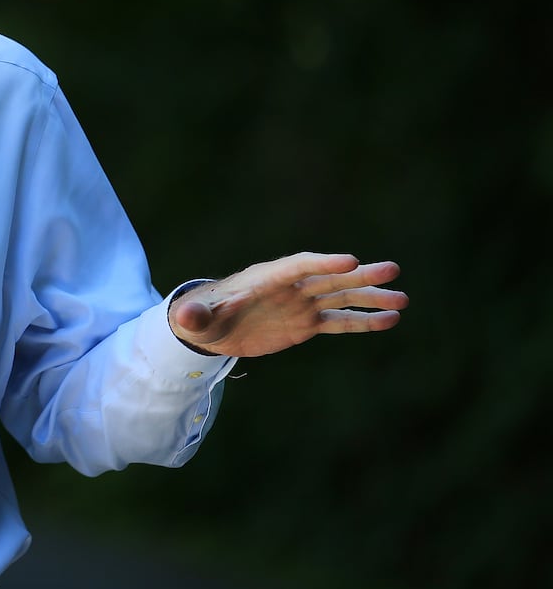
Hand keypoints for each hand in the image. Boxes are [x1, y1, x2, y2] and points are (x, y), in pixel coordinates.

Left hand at [169, 253, 405, 357]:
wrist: (209, 328)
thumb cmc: (200, 317)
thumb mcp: (195, 318)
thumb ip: (195, 315)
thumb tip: (184, 316)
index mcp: (265, 279)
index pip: (299, 266)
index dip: (323, 263)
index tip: (350, 261)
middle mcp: (289, 287)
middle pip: (328, 277)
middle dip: (358, 275)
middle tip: (392, 269)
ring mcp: (300, 304)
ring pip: (340, 298)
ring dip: (370, 298)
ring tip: (403, 299)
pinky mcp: (305, 323)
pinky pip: (338, 322)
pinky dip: (362, 321)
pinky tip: (389, 320)